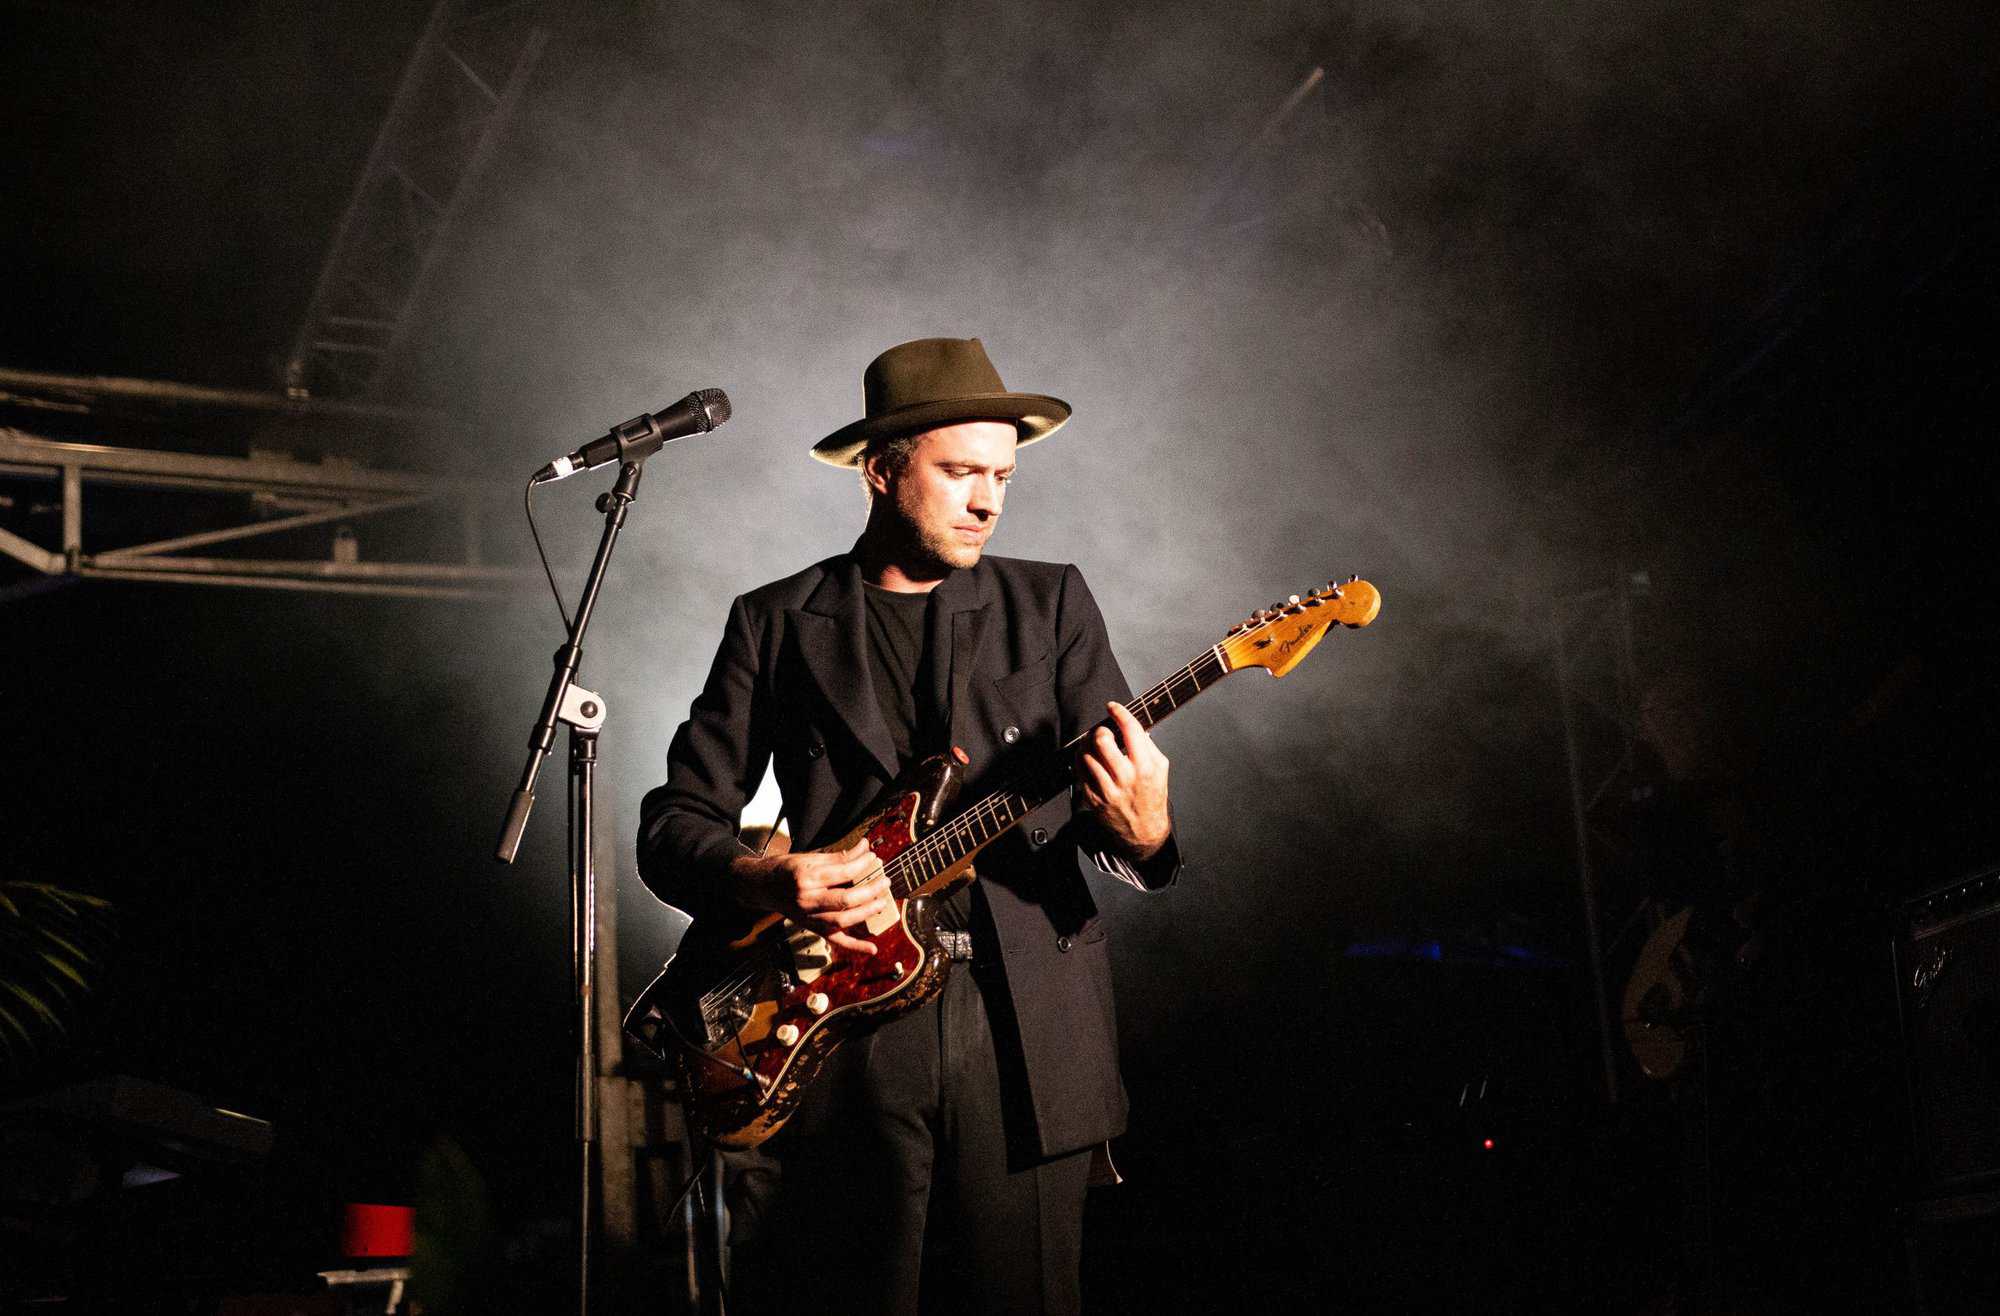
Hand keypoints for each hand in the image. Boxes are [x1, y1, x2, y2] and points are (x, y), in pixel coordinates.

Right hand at [733, 838, 892, 954]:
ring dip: (866, 912)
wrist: (761, 887)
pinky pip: (835, 940)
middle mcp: (807, 900)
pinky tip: (872, 949)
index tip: (873, 858)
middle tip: (884, 881)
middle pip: (845, 899)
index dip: (861, 864)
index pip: (841, 872)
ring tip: (881, 901)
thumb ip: (837, 856)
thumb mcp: (808, 857)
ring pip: (842, 920)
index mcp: (805, 878)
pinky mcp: (812, 928)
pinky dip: (855, 946)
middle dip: (869, 890)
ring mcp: (809, 917)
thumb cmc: (785, 869)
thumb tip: (864, 849)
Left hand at [1077, 701, 1171, 860]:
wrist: (1144, 832)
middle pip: (1103, 741)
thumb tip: (1135, 727)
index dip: (1119, 713)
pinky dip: (1081, 760)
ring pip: (1087, 755)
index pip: (1130, 730)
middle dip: (1100, 730)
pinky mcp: (1094, 799)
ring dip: (1087, 744)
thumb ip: (1148, 746)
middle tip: (1102, 731)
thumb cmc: (1152, 797)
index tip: (1113, 707)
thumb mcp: (1160, 769)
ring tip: (1092, 743)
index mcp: (1145, 767)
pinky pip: (1079, 772)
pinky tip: (1087, 758)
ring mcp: (1108, 790)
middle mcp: (1126, 778)